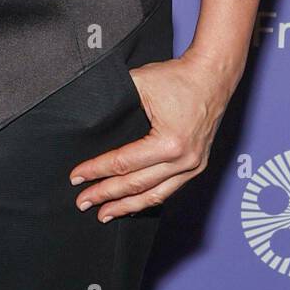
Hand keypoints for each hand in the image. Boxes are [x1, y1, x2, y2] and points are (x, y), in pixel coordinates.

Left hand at [68, 50, 239, 220]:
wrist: (212, 75)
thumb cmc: (178, 77)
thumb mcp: (140, 83)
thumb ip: (115, 101)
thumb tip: (90, 116)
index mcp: (169, 143)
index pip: (123, 163)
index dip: (96, 171)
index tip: (76, 178)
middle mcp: (184, 160)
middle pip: (137, 185)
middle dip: (106, 195)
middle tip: (83, 202)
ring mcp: (193, 166)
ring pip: (155, 195)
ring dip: (128, 207)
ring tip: (105, 213)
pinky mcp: (197, 165)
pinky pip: (169, 189)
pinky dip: (149, 199)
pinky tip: (133, 204)